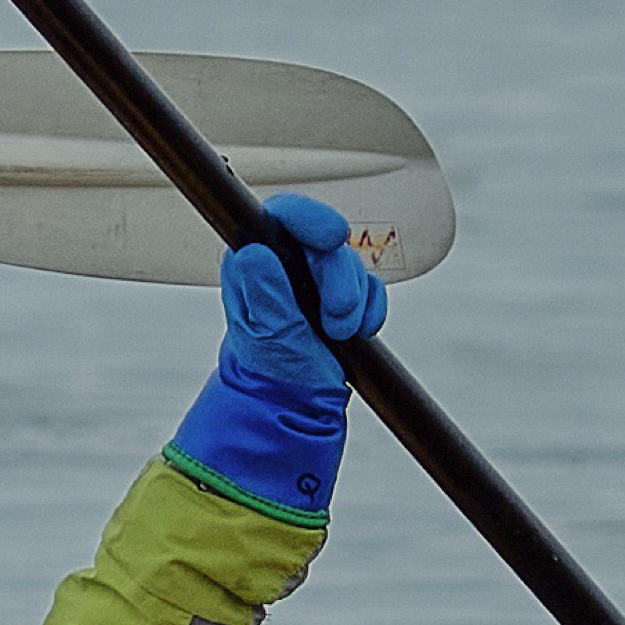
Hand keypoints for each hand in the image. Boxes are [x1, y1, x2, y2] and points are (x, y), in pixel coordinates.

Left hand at [166, 189, 381, 513]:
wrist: (294, 408)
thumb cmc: (270, 373)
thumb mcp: (266, 336)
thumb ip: (263, 295)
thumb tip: (253, 254)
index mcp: (257, 263)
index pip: (284, 216)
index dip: (310, 217)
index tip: (333, 237)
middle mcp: (285, 264)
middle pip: (327, 240)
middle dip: (341, 278)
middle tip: (336, 319)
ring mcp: (315, 281)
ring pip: (352, 264)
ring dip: (355, 301)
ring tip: (340, 334)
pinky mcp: (342, 298)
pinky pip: (371, 288)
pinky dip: (371, 311)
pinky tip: (358, 333)